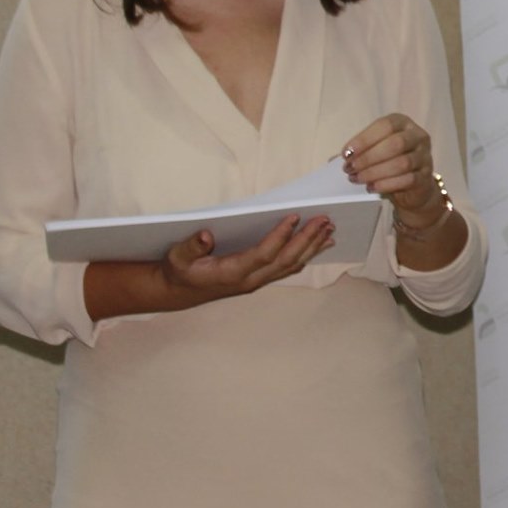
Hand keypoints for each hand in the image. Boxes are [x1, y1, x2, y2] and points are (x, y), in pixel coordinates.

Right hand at [157, 214, 333, 303]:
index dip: (280, 236)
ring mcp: (257, 281)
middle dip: (307, 239)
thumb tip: (206, 235)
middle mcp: (250, 280)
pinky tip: (319, 244)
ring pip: (292, 265)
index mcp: (232, 273)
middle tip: (325, 220)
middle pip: (286, 260)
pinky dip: (306, 254)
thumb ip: (192, 247)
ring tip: (330, 229)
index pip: (264, 254)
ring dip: (312, 247)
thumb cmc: (180, 270)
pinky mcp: (260, 279)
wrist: (179, 291)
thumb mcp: (177, 257)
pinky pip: (288, 267)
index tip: (294, 216)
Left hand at [341, 114, 440, 220]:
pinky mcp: (426, 177)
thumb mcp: (374, 151)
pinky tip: (371, 188)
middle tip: (349, 169)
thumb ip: (358, 152)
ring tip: (357, 179)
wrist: (414, 186)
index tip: (346, 153)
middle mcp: (418, 136)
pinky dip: (386, 184)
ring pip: (401, 163)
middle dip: (368, 157)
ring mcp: (425, 156)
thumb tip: (334, 160)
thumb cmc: (389, 163)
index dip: (364, 139)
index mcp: (403, 123)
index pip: (385, 126)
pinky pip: (407, 180)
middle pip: (395, 144)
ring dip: (374, 172)